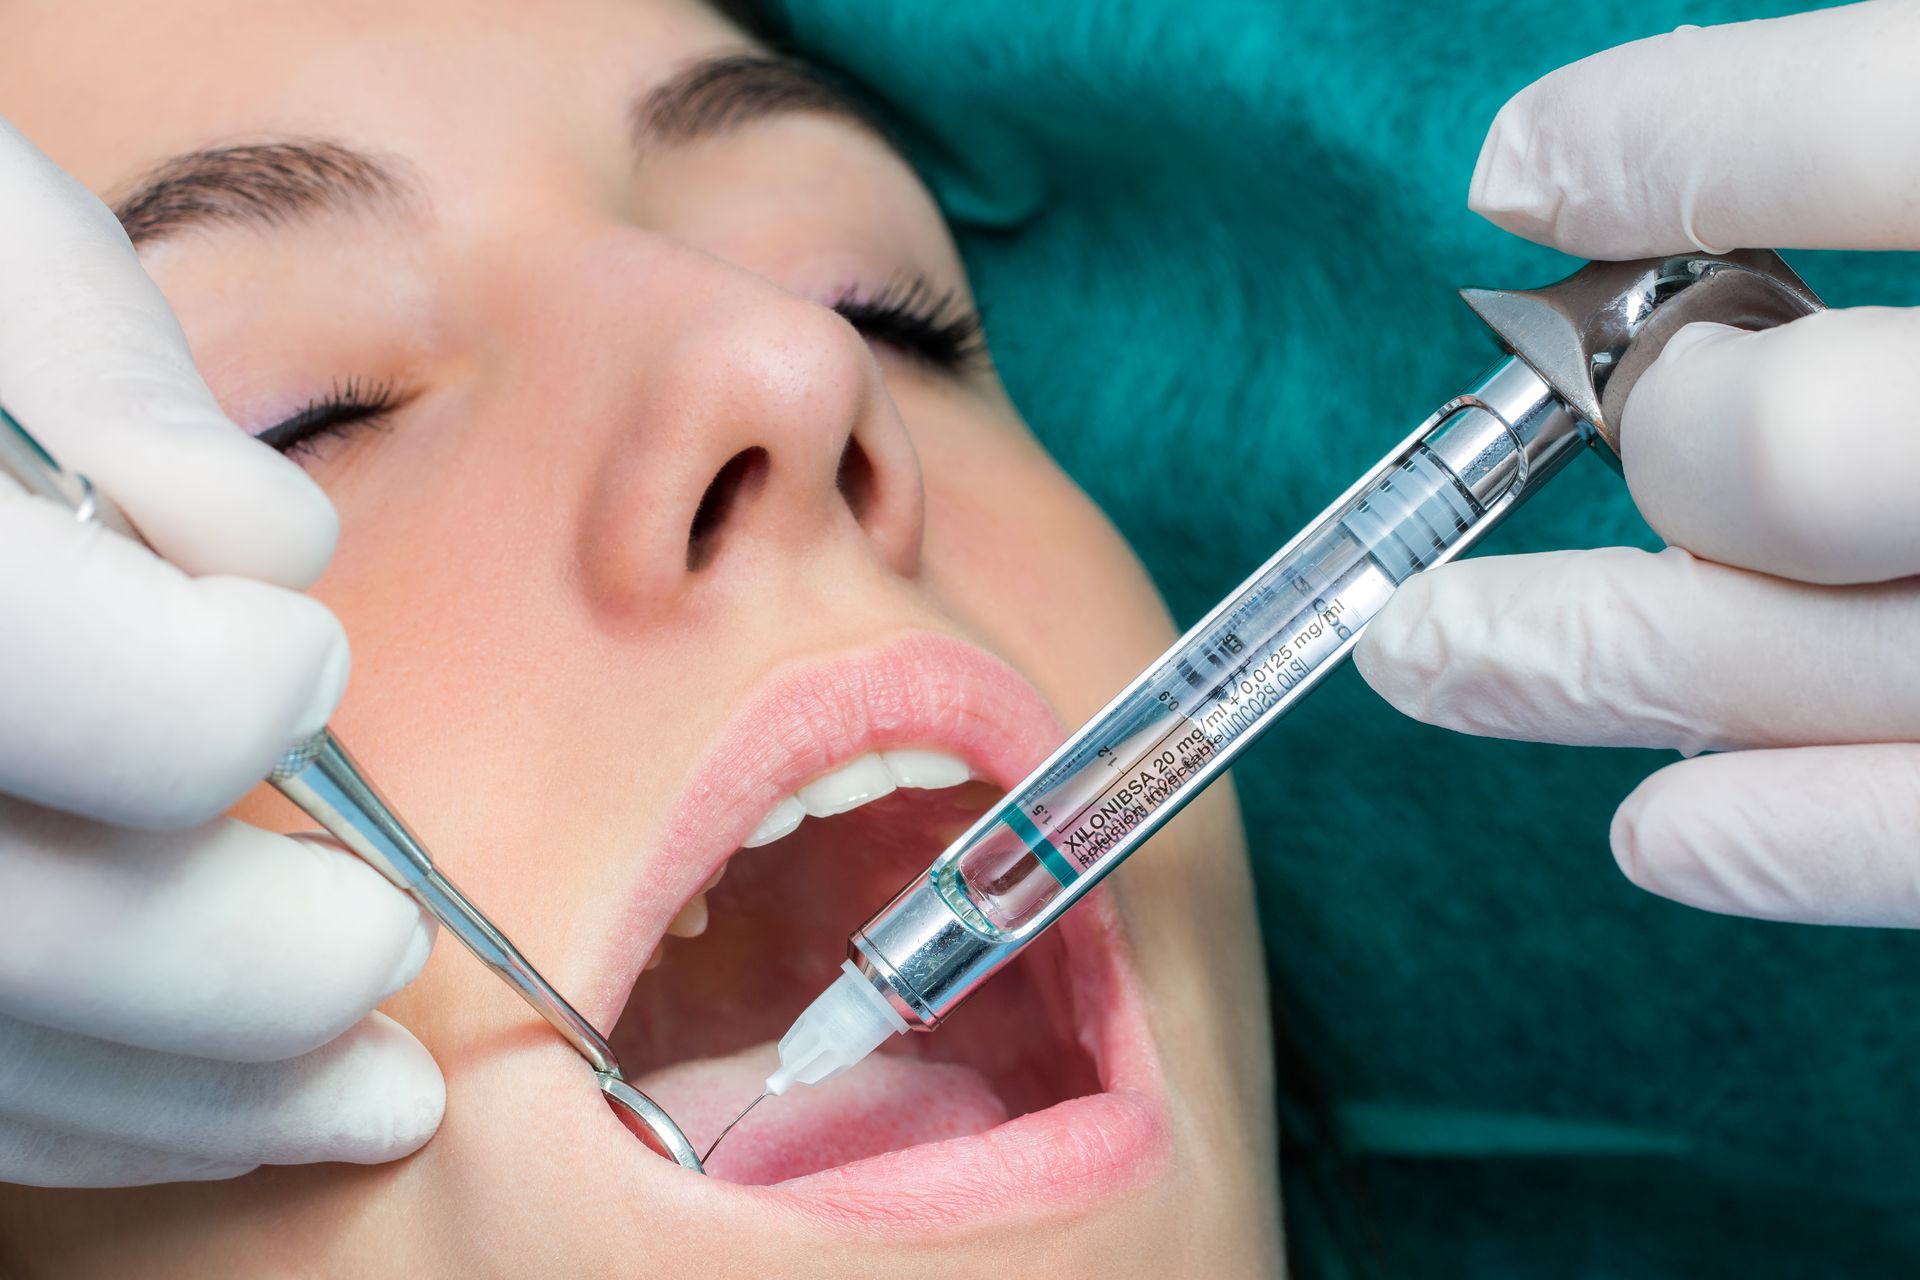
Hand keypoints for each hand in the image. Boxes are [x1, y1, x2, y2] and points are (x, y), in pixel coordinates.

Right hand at [0, 119, 442, 1186]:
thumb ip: (108, 391)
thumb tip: (255, 552)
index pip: (54, 679)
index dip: (215, 696)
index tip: (299, 657)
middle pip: (17, 928)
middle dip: (245, 972)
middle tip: (387, 948)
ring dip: (198, 1100)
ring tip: (370, 1096)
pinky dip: (95, 1114)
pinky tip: (229, 1111)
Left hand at [1355, 2, 1919, 927]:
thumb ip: (1906, 138)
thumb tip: (1630, 169)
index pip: (1887, 128)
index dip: (1683, 140)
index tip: (1516, 163)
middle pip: (1786, 446)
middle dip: (1660, 427)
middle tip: (1594, 416)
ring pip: (1798, 656)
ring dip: (1577, 657)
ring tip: (1419, 659)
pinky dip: (1782, 843)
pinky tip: (1658, 834)